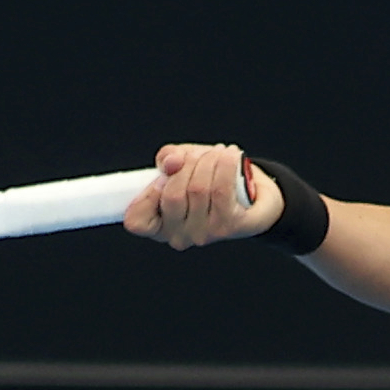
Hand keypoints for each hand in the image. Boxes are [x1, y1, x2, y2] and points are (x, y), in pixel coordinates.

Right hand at [124, 142, 283, 250]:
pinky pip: (221, 190)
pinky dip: (225, 165)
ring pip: (198, 189)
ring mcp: (204, 235)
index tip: (163, 175)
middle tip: (200, 156)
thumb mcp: (181, 164)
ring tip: (218, 153)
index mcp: (158, 225)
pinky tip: (231, 155)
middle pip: (172, 195)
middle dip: (187, 165)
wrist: (253, 195)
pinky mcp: (228, 227)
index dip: (146, 194)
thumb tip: (172, 162)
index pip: (136, 222)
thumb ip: (167, 159)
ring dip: (208, 161)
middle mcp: (179, 236)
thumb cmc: (209, 180)